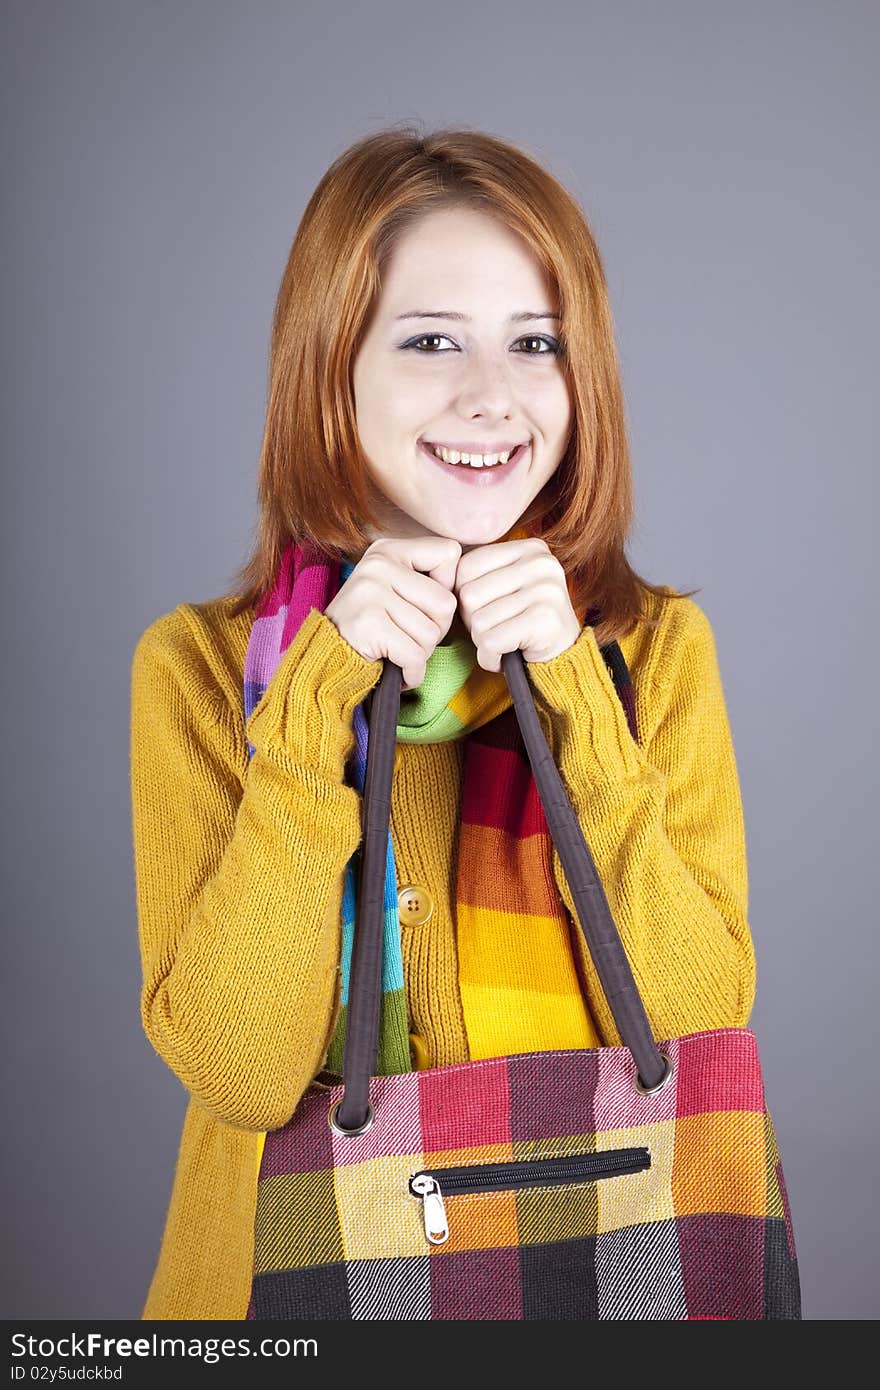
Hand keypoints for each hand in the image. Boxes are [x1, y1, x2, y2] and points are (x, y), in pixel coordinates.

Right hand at [324, 536, 461, 689]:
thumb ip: (426, 580)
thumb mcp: (394, 589)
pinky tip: (396, 668)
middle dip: (436, 630)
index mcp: (388, 549)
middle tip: (408, 636)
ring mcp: (371, 592)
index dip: (447, 586)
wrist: (326, 659)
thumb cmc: (371, 628)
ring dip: (421, 653)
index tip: (423, 603)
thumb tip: (471, 584)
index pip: (449, 553)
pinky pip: (415, 655)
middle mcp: (378, 564)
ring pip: (432, 633)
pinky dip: (412, 673)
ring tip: (396, 650)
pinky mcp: (368, 623)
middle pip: (446, 602)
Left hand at [453, 537, 581, 671]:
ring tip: (504, 642)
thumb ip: (479, 573)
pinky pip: (491, 641)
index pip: (466, 566)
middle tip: (497, 629)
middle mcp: (541, 563)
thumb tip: (438, 574)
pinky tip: (505, 656)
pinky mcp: (545, 620)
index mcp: (530, 548)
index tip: (487, 609)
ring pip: (479, 621)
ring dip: (483, 641)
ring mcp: (546, 590)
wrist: (562, 658)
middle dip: (473, 621)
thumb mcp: (504, 587)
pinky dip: (490, 657)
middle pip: (469, 594)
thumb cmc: (522, 621)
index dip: (465, 596)